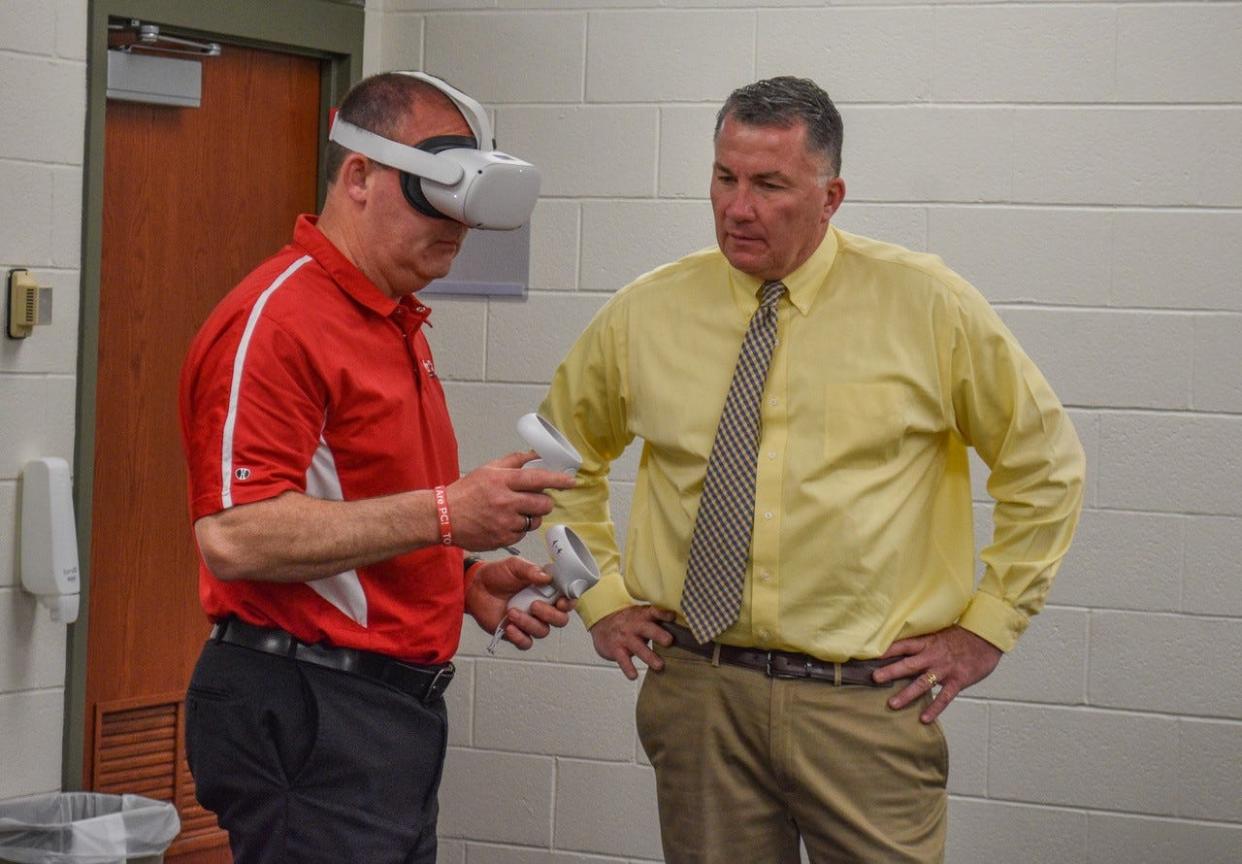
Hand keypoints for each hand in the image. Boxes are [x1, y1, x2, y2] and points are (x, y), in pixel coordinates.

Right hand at [447, 451, 576, 551]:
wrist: (442, 517)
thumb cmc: (465, 492)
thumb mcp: (488, 469)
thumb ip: (514, 460)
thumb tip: (536, 454)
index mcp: (502, 480)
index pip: (537, 479)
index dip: (557, 480)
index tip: (571, 482)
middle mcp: (505, 501)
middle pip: (543, 504)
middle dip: (544, 502)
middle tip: (536, 500)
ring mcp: (504, 522)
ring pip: (534, 521)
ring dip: (530, 516)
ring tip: (514, 512)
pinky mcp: (502, 539)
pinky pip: (522, 534)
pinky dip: (518, 529)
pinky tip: (504, 523)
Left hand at [466, 556, 572, 649]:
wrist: (475, 586)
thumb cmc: (497, 574)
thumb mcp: (514, 566)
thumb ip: (531, 570)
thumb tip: (547, 577)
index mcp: (546, 590)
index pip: (568, 600)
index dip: (569, 603)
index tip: (562, 601)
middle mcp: (542, 607)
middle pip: (560, 620)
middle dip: (550, 615)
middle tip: (534, 605)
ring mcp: (530, 621)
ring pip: (543, 631)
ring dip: (529, 623)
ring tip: (512, 611)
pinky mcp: (516, 633)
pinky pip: (526, 643)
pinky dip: (519, 637)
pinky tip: (509, 627)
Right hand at [590, 605, 676, 679]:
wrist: (601, 623)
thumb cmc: (627, 621)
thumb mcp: (640, 615)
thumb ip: (656, 620)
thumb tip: (682, 628)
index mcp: (642, 615)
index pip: (653, 612)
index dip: (663, 614)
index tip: (672, 616)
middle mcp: (634, 626)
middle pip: (647, 628)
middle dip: (658, 634)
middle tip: (669, 641)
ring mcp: (624, 638)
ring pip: (637, 647)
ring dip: (649, 656)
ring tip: (659, 665)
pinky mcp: (616, 649)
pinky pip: (622, 660)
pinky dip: (628, 668)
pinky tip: (634, 675)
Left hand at [872, 625, 1001, 723]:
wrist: (986, 637)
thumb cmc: (962, 636)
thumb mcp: (939, 634)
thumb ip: (923, 643)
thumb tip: (903, 648)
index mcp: (928, 643)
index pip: (903, 646)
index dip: (887, 651)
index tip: (870, 656)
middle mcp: (933, 656)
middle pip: (908, 664)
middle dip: (891, 672)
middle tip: (874, 678)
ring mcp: (945, 669)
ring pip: (922, 683)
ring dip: (907, 694)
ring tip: (892, 704)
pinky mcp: (958, 680)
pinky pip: (944, 697)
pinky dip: (934, 708)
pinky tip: (924, 719)